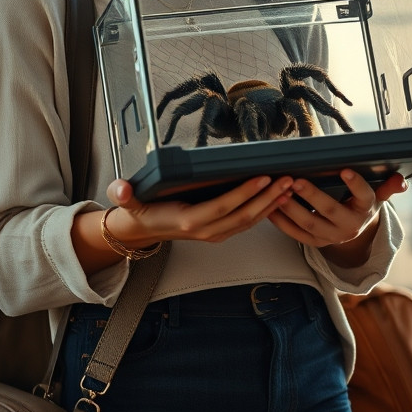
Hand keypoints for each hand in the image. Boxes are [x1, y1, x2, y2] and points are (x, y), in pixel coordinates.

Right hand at [102, 175, 294, 247]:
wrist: (141, 231)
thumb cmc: (141, 211)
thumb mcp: (128, 201)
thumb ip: (124, 194)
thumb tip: (121, 188)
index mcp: (189, 220)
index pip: (223, 206)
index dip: (244, 193)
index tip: (263, 178)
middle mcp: (207, 230)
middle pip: (244, 215)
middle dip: (269, 198)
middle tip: (288, 180)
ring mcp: (215, 233)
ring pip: (250, 220)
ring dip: (271, 204)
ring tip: (290, 187)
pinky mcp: (220, 231)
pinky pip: (246, 222)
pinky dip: (264, 211)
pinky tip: (276, 197)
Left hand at [268, 171, 405, 259]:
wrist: (354, 234)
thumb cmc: (361, 205)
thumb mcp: (376, 196)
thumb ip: (387, 187)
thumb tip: (401, 181)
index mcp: (365, 210)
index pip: (365, 196)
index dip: (356, 185)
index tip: (345, 170)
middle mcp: (349, 226)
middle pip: (329, 211)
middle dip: (312, 196)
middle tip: (296, 180)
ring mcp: (330, 236)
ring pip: (308, 223)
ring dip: (291, 208)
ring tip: (278, 192)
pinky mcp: (314, 243)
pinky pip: (294, 233)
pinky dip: (280, 221)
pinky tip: (269, 207)